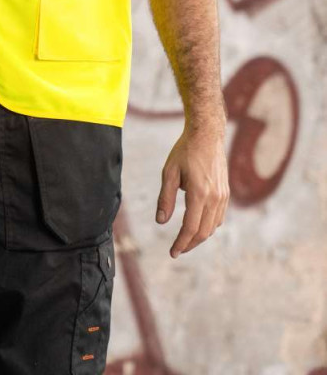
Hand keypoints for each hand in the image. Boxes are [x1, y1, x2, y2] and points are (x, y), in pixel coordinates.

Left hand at [155, 124, 228, 257]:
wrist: (207, 134)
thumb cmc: (185, 151)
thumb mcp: (169, 172)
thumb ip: (165, 198)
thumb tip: (161, 221)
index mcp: (199, 193)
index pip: (190, 227)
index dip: (181, 243)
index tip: (172, 253)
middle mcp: (215, 198)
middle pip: (203, 232)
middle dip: (189, 244)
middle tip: (177, 250)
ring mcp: (223, 196)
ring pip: (213, 227)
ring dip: (199, 237)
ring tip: (185, 240)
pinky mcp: (226, 192)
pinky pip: (219, 217)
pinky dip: (208, 226)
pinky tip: (198, 226)